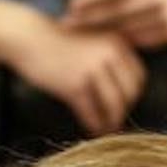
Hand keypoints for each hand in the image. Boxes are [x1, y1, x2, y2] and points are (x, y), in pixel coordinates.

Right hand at [6, 14, 147, 137]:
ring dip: (112, 121)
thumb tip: (127, 89)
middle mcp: (109, 54)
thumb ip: (112, 57)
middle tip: (116, 119)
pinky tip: (92, 129)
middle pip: (130, 92)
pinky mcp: (74, 85)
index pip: (139, 77)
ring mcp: (92, 70)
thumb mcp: (93, 39)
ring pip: (114, 105)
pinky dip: (94, 125)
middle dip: (125, 109)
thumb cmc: (58, 40)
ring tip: (107, 128)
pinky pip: (91, 112)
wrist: (28, 37)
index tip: (125, 103)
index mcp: (116, 43)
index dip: (133, 94)